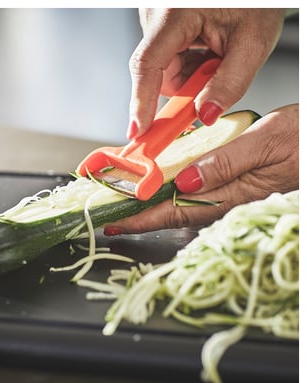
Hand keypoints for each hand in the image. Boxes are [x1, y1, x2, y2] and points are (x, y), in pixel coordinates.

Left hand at [105, 104, 298, 233]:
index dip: (142, 219)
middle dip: (139, 214)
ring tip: (125, 198)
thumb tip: (185, 181)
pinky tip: (160, 182)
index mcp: (231, 192)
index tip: (115, 223)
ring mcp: (228, 193)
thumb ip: (225, 163)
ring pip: (181, 202)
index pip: (175, 212)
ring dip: (151, 202)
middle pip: (172, 212)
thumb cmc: (302, 143)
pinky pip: (194, 190)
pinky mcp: (232, 184)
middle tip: (110, 212)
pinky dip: (170, 187)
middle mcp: (225, 198)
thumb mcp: (265, 143)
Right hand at [127, 8, 285, 138]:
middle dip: (184, 88)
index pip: (147, 64)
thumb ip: (230, 83)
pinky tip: (205, 52)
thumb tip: (205, 116)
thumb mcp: (252, 41)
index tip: (138, 131)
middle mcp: (157, 15)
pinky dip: (187, 68)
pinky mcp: (160, 27)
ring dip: (188, 77)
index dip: (141, 102)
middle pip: (157, 74)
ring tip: (214, 57)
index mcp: (175, 13)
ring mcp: (157, 21)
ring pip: (163, 72)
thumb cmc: (256, 2)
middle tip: (213, 80)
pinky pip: (167, 63)